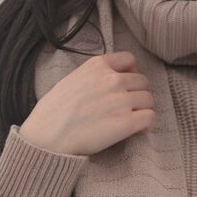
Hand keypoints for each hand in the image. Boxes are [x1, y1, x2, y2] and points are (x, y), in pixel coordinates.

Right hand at [20, 50, 154, 155]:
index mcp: (98, 65)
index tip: (125, 84)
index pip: (130, 59)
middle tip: (126, 107)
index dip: (131, 72)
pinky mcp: (126, 123)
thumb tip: (111, 78)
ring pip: (149, 99)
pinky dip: (145, 124)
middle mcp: (112, 79)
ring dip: (142, 109)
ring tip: (130, 119)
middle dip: (137, 93)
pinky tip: (135, 129)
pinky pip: (150, 117)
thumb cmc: (53, 112)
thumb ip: (94, 75)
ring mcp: (121, 101)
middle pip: (142, 81)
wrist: (46, 137)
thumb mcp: (71, 79)